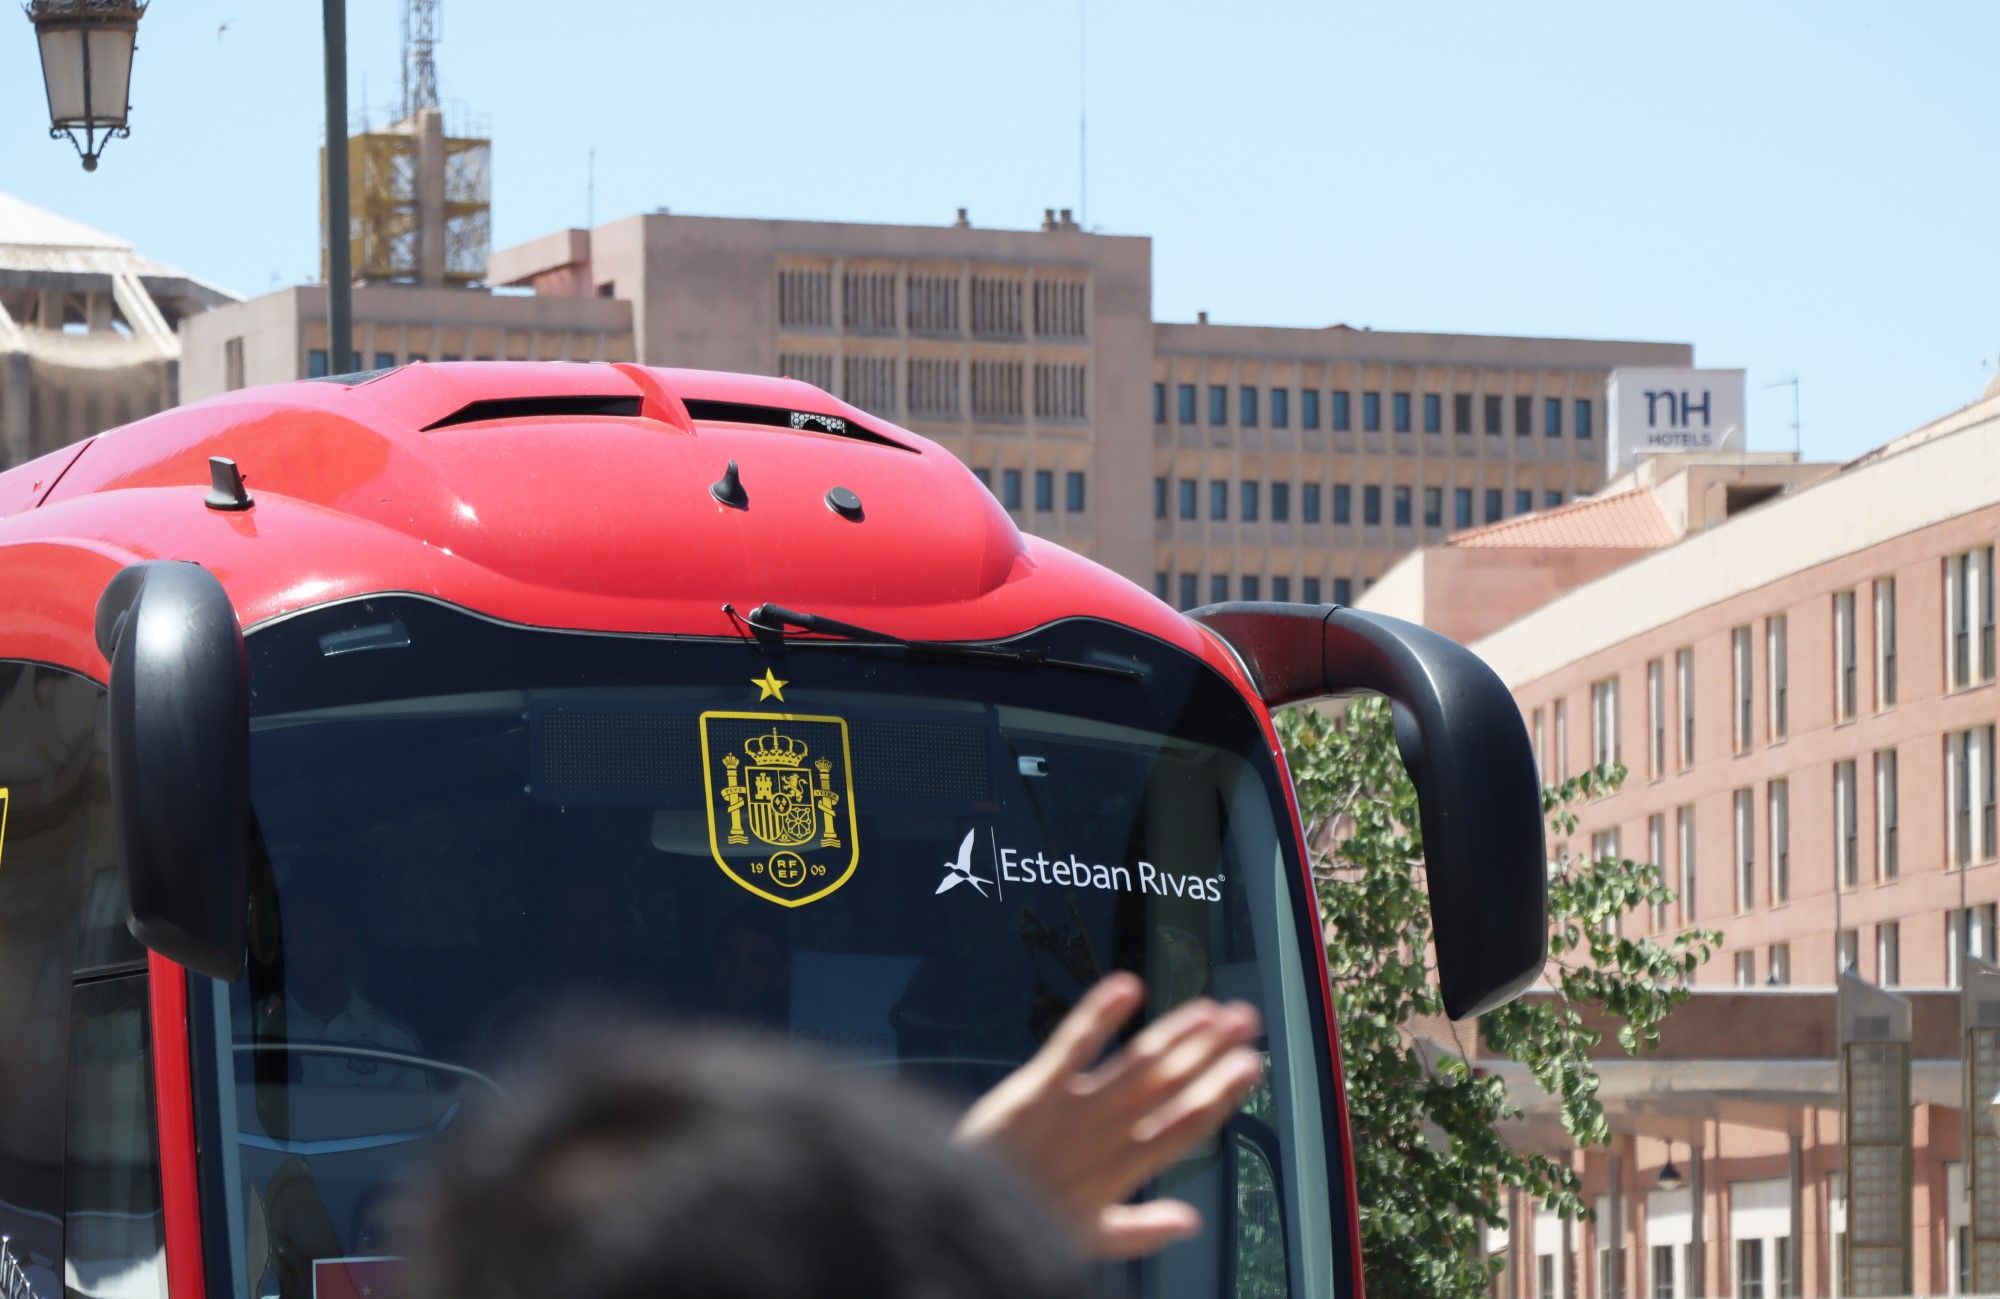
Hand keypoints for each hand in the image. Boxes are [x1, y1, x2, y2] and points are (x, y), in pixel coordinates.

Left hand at [955, 972, 1264, 1258]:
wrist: (964, 1220)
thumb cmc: (1026, 1226)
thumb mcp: (1090, 1239)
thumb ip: (1142, 1229)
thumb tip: (1191, 1222)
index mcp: (1123, 1170)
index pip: (1185, 1126)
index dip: (1220, 1094)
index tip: (1250, 1065)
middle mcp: (1105, 1137)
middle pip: (1168, 1087)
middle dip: (1209, 1051)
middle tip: (1245, 1019)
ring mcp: (1071, 1112)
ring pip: (1135, 1066)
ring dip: (1174, 1032)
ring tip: (1208, 1006)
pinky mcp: (1034, 1092)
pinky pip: (1071, 1048)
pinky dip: (1099, 1016)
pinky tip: (1127, 986)